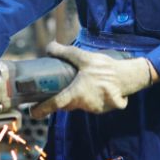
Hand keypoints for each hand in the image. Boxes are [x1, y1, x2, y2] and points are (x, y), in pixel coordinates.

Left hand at [30, 41, 153, 117]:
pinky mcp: (102, 110)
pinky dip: (87, 98)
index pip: (54, 105)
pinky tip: (92, 88)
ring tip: (78, 85)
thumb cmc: (105, 68)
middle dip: (59, 100)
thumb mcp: (84, 57)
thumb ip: (65, 52)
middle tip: (54, 91)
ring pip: (78, 105)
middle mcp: (83, 105)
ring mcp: (93, 109)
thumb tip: (49, 47)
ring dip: (75, 97)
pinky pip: (89, 105)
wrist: (128, 77)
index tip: (31, 112)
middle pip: (66, 105)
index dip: (41, 109)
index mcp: (76, 93)